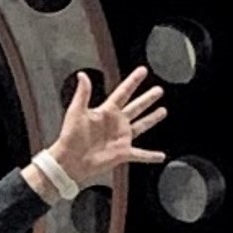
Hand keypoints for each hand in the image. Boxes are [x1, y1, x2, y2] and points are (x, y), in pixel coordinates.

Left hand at [47, 66, 168, 181]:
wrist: (70, 160)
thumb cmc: (70, 137)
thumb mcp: (76, 111)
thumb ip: (83, 93)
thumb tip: (82, 75)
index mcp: (106, 111)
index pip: (123, 92)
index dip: (133, 81)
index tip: (142, 71)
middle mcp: (116, 123)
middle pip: (136, 107)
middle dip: (147, 99)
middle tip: (158, 90)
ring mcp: (121, 138)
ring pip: (141, 126)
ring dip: (152, 119)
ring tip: (162, 111)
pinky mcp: (123, 153)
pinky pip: (140, 155)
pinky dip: (151, 156)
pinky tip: (160, 156)